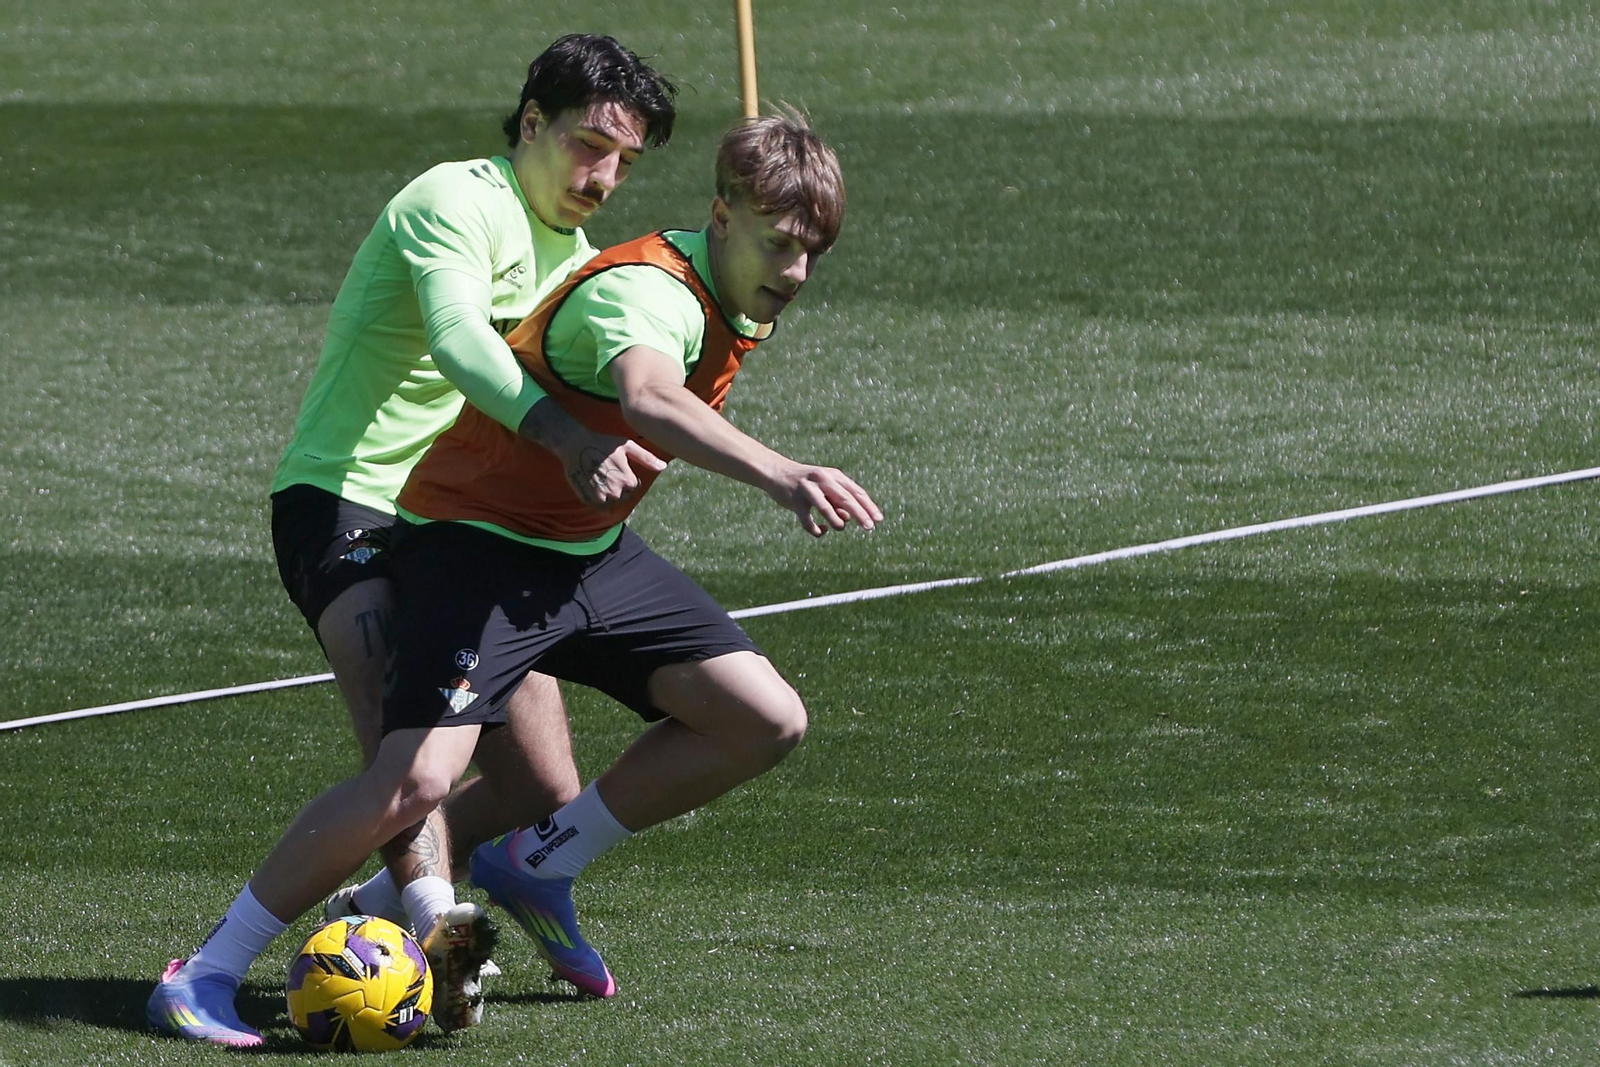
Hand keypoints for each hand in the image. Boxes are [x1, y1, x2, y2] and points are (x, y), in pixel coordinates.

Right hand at [563, 436, 666, 507]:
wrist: (575, 444)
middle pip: (623, 496)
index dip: (626, 476)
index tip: (617, 466)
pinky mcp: (588, 500)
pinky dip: (598, 500)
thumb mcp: (627, 446)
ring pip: (611, 502)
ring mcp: (601, 497)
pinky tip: (593, 485)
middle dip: (618, 487)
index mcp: (628, 480)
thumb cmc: (603, 443)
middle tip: (607, 472)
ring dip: (608, 494)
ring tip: (600, 477)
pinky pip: (599, 507)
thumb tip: (664, 467)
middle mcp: (616, 492)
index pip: (633, 486)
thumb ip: (646, 458)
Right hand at [768, 463, 883, 536]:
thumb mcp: (825, 488)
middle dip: (860, 514)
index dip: (869, 506)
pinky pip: (808, 521)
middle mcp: (822, 480)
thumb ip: (838, 501)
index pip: (856, 492)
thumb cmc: (807, 483)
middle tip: (870, 528)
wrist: (777, 472)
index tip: (879, 519)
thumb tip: (849, 519)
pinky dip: (817, 530)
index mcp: (834, 476)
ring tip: (840, 527)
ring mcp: (807, 490)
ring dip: (837, 522)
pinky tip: (822, 531)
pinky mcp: (794, 501)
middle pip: (846, 499)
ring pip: (827, 509)